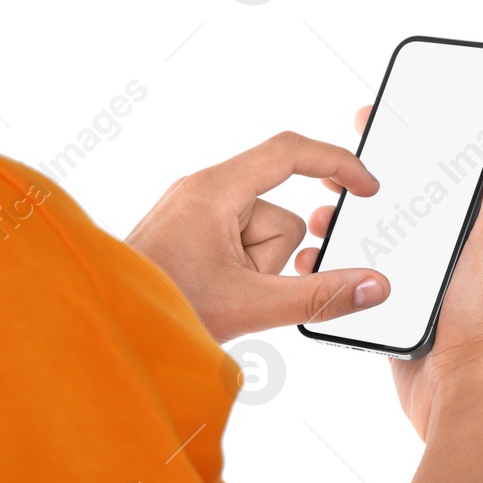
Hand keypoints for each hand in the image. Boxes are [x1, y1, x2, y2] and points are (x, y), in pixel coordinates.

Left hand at [126, 131, 391, 343]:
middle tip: (245, 288)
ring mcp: (195, 213)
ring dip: (256, 272)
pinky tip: (216, 295)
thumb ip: (321, 296)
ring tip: (220, 297)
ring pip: (261, 236)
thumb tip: (374, 285)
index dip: (337, 164)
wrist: (108, 329)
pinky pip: (240, 245)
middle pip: (280, 214)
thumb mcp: (252, 305)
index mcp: (214, 190)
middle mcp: (204, 191)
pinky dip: (242, 273)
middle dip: (274, 258)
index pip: (289, 153)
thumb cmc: (160, 308)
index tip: (366, 188)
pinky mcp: (192, 234)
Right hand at [299, 99, 482, 439]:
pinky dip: (336, 262)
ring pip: (377, 234)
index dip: (417, 136)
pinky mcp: (397, 305)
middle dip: (368, 176)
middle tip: (335, 163)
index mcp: (482, 223)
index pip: (448, 164)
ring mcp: (422, 277)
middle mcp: (453, 247)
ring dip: (346, 219)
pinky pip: (360, 275)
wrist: (462, 390)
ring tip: (320, 213)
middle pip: (405, 196)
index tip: (382, 115)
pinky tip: (314, 256)